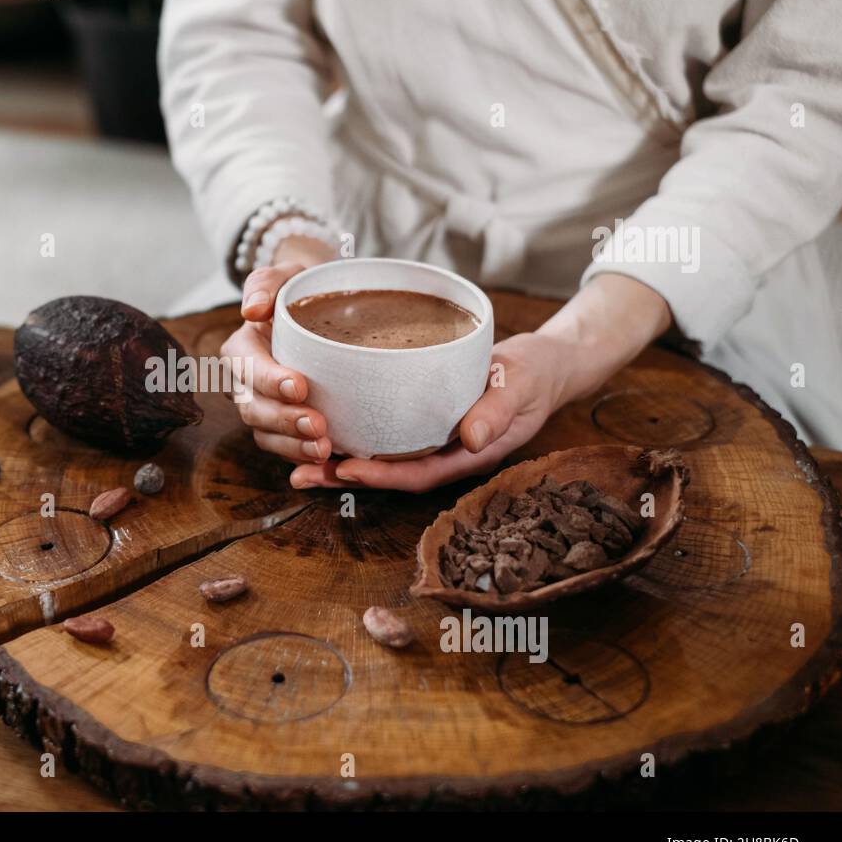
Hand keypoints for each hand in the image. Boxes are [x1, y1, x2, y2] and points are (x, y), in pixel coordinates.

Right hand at [220, 234, 335, 462]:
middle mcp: (244, 384)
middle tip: (318, 426)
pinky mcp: (280, 427)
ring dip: (292, 445)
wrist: (317, 311)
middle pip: (254, 409)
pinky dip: (300, 456)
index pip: (248, 368)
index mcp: (240, 350)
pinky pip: (283, 447)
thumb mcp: (283, 276)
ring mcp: (261, 408)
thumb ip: (265, 284)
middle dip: (284, 421)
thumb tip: (252, 309)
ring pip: (265, 434)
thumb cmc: (298, 291)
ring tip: (324, 449)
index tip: (300, 386)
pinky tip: (325, 460)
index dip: (270, 381)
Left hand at [288, 331, 569, 488]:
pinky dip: (356, 436)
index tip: (346, 470)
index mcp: (469, 455)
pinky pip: (386, 436)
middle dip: (345, 477)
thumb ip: (498, 410)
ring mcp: (434, 440)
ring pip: (383, 458)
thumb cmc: (534, 374)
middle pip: (390, 474)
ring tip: (297, 461)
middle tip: (300, 476)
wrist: (544, 364)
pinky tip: (324, 428)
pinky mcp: (423, 422)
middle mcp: (445, 454)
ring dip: (341, 461)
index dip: (382, 476)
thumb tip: (471, 439)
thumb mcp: (520, 386)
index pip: (419, 474)